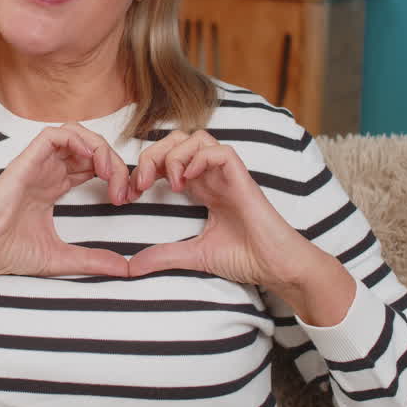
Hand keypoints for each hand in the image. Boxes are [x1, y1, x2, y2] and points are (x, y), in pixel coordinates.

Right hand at [0, 123, 130, 278]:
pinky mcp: (26, 161)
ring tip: (109, 171)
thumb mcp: (62, 258)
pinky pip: (54, 134)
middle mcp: (47, 171)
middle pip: (88, 148)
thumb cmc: (9, 253)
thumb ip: (93, 260)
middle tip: (123, 188)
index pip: (92, 166)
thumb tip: (125, 269)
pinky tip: (90, 159)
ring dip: (98, 146)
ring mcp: (37, 164)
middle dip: (113, 161)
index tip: (126, 198)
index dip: (115, 175)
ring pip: (74, 133)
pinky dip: (77, 139)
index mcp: (54, 187)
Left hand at [125, 130, 321, 290]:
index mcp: (202, 188)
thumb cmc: (245, 257)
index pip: (169, 158)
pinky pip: (220, 151)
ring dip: (175, 155)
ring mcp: (228, 175)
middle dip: (154, 154)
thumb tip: (132, 267)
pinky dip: (199, 158)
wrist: (275, 267)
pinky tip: (189, 182)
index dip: (147, 167)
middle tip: (142, 183)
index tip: (132, 192)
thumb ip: (165, 256)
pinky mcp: (242, 178)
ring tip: (171, 184)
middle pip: (178, 140)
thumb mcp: (194, 255)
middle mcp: (212, 176)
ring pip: (197, 138)